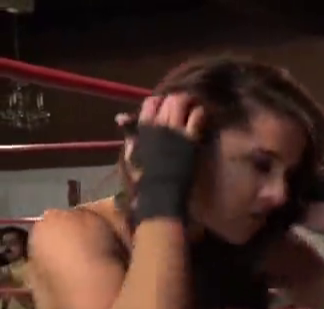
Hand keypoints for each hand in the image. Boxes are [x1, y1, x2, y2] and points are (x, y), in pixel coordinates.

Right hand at [121, 94, 205, 225]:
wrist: (161, 193)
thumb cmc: (145, 177)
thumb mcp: (131, 154)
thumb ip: (130, 134)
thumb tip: (121, 116)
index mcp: (142, 128)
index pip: (150, 103)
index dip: (160, 102)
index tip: (166, 106)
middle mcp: (157, 126)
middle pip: (169, 101)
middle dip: (178, 100)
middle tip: (185, 103)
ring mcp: (175, 132)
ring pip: (182, 104)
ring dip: (190, 102)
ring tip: (195, 105)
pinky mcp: (190, 140)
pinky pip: (196, 118)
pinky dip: (200, 113)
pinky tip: (203, 115)